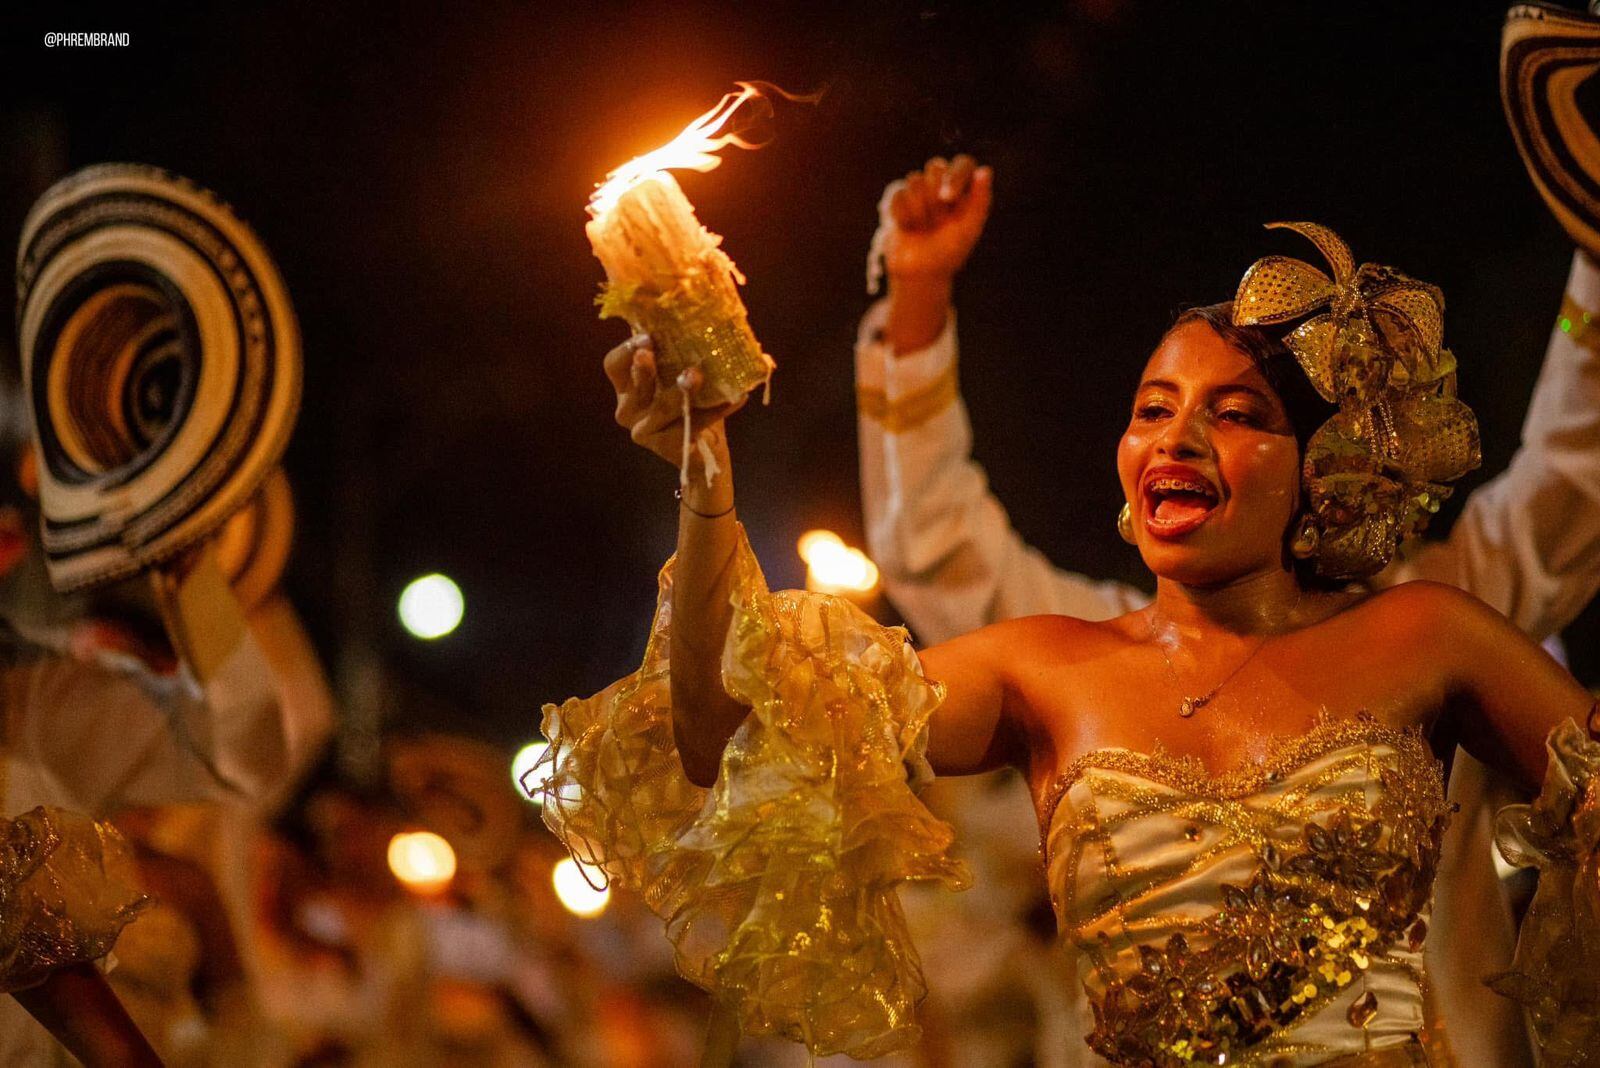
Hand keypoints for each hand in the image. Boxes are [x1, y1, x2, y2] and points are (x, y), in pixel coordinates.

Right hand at [604, 334, 745, 470]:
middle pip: (636, 386)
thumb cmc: (690, 399)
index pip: (614, 365)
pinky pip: (690, 425)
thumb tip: (683, 303)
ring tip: (698, 375)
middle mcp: (628, 409)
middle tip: (657, 352)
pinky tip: (735, 398)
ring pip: (662, 408)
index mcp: (626, 385)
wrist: (706, 445)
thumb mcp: (678, 369)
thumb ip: (674, 344)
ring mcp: (644, 431)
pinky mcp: (666, 448)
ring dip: (683, 390)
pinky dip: (715, 411)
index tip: (648, 337)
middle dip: (648, 370)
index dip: (627, 350)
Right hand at [881, 155, 992, 283]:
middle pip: (935, 167)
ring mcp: (918, 189)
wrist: (919, 274)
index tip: (947, 198)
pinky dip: (903, 216)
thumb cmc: (949, 253)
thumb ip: (980, 201)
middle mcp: (941, 184)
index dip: (954, 176)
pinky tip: (907, 229)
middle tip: (937, 222)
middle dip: (935, 199)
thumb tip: (985, 171)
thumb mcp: (969, 230)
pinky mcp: (897, 198)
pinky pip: (898, 194)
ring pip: (914, 180)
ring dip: (920, 211)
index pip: (963, 164)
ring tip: (923, 228)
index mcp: (964, 189)